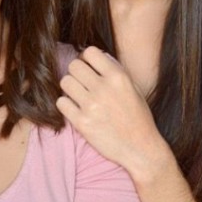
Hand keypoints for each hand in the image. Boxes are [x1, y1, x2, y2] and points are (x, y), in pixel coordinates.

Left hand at [57, 46, 167, 181]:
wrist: (141, 149)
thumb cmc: (138, 118)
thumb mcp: (133, 88)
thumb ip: (114, 72)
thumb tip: (93, 58)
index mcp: (118, 77)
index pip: (90, 52)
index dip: (86, 59)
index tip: (88, 67)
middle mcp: (103, 89)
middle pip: (73, 66)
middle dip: (76, 73)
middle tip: (82, 83)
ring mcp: (91, 106)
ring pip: (65, 82)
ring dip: (70, 88)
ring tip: (79, 96)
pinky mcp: (82, 123)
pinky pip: (61, 103)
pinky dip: (66, 105)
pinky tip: (75, 109)